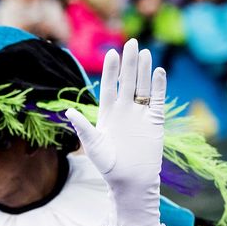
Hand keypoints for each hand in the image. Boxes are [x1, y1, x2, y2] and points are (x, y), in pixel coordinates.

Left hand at [66, 40, 164, 225]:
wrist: (131, 183)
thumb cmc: (109, 168)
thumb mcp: (94, 146)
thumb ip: (83, 127)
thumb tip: (68, 111)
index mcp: (108, 114)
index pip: (109, 87)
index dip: (111, 71)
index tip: (111, 53)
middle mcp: (124, 111)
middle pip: (127, 81)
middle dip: (129, 63)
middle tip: (131, 42)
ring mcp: (141, 115)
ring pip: (143, 87)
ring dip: (143, 70)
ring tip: (144, 52)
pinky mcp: (155, 122)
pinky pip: (158, 100)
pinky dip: (158, 86)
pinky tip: (157, 71)